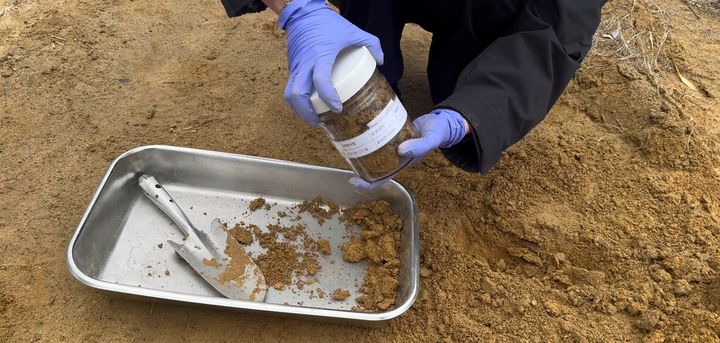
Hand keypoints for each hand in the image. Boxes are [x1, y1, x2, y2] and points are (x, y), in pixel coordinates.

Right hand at [280, 0, 383, 124]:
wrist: (303, 14)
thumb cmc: (328, 23)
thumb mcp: (352, 30)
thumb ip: (371, 43)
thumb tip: (381, 60)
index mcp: (321, 56)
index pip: (321, 81)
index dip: (329, 98)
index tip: (338, 108)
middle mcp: (305, 64)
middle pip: (297, 94)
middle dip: (306, 112)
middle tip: (319, 121)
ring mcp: (296, 66)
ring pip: (289, 94)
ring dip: (298, 109)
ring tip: (311, 118)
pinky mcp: (292, 66)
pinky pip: (290, 87)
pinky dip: (296, 100)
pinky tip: (307, 105)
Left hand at [349, 109, 469, 190]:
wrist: (440, 122)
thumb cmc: (437, 133)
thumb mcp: (430, 140)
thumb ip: (419, 146)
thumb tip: (401, 150)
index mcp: (402, 164)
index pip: (382, 179)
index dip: (367, 184)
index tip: (353, 180)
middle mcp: (394, 157)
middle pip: (372, 167)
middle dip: (358, 166)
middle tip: (344, 155)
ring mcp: (391, 145)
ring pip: (372, 152)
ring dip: (361, 150)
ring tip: (347, 141)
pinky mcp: (391, 133)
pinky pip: (377, 137)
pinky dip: (369, 135)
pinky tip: (360, 128)